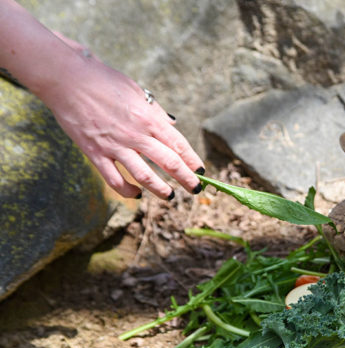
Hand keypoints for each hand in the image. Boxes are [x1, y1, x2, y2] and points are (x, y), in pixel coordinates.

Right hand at [39, 36, 203, 199]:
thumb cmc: (103, 80)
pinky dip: (127, 190)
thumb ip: (155, 111)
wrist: (67, 78)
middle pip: (168, 163)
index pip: (178, 145)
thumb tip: (172, 124)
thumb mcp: (136, 91)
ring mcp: (115, 146)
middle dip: (186, 179)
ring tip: (169, 196)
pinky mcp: (95, 153)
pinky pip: (114, 179)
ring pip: (144, 175)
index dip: (193, 161)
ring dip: (160, 189)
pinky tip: (136, 194)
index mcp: (149, 118)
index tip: (201, 171)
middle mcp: (136, 134)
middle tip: (195, 189)